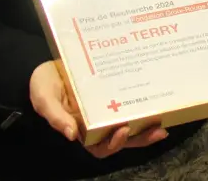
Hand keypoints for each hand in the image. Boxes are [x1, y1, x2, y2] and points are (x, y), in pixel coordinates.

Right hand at [29, 61, 166, 156]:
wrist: (49, 63)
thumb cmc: (44, 85)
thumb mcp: (44, 99)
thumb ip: (55, 116)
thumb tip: (71, 135)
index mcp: (82, 128)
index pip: (100, 145)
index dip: (113, 144)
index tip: (122, 131)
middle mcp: (99, 122)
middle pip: (123, 138)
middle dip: (141, 138)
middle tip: (156, 130)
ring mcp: (109, 107)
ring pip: (132, 123)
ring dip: (148, 126)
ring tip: (163, 121)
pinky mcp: (117, 91)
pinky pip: (133, 101)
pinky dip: (146, 103)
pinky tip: (159, 97)